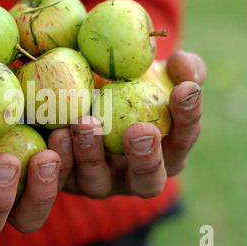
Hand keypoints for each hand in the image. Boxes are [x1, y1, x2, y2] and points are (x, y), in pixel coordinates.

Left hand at [47, 50, 205, 197]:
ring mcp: (100, 181)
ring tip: (86, 122)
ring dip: (92, 155)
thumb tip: (184, 62)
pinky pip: (62, 178)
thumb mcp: (155, 75)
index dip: (189, 117)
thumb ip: (177, 69)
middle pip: (148, 181)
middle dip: (147, 158)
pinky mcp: (67, 181)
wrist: (78, 101)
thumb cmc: (128, 90)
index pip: (184, 139)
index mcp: (165, 152)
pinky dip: (59, 158)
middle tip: (141, 130)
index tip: (184, 89)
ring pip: (98, 182)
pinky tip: (57, 133)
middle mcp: (134, 176)